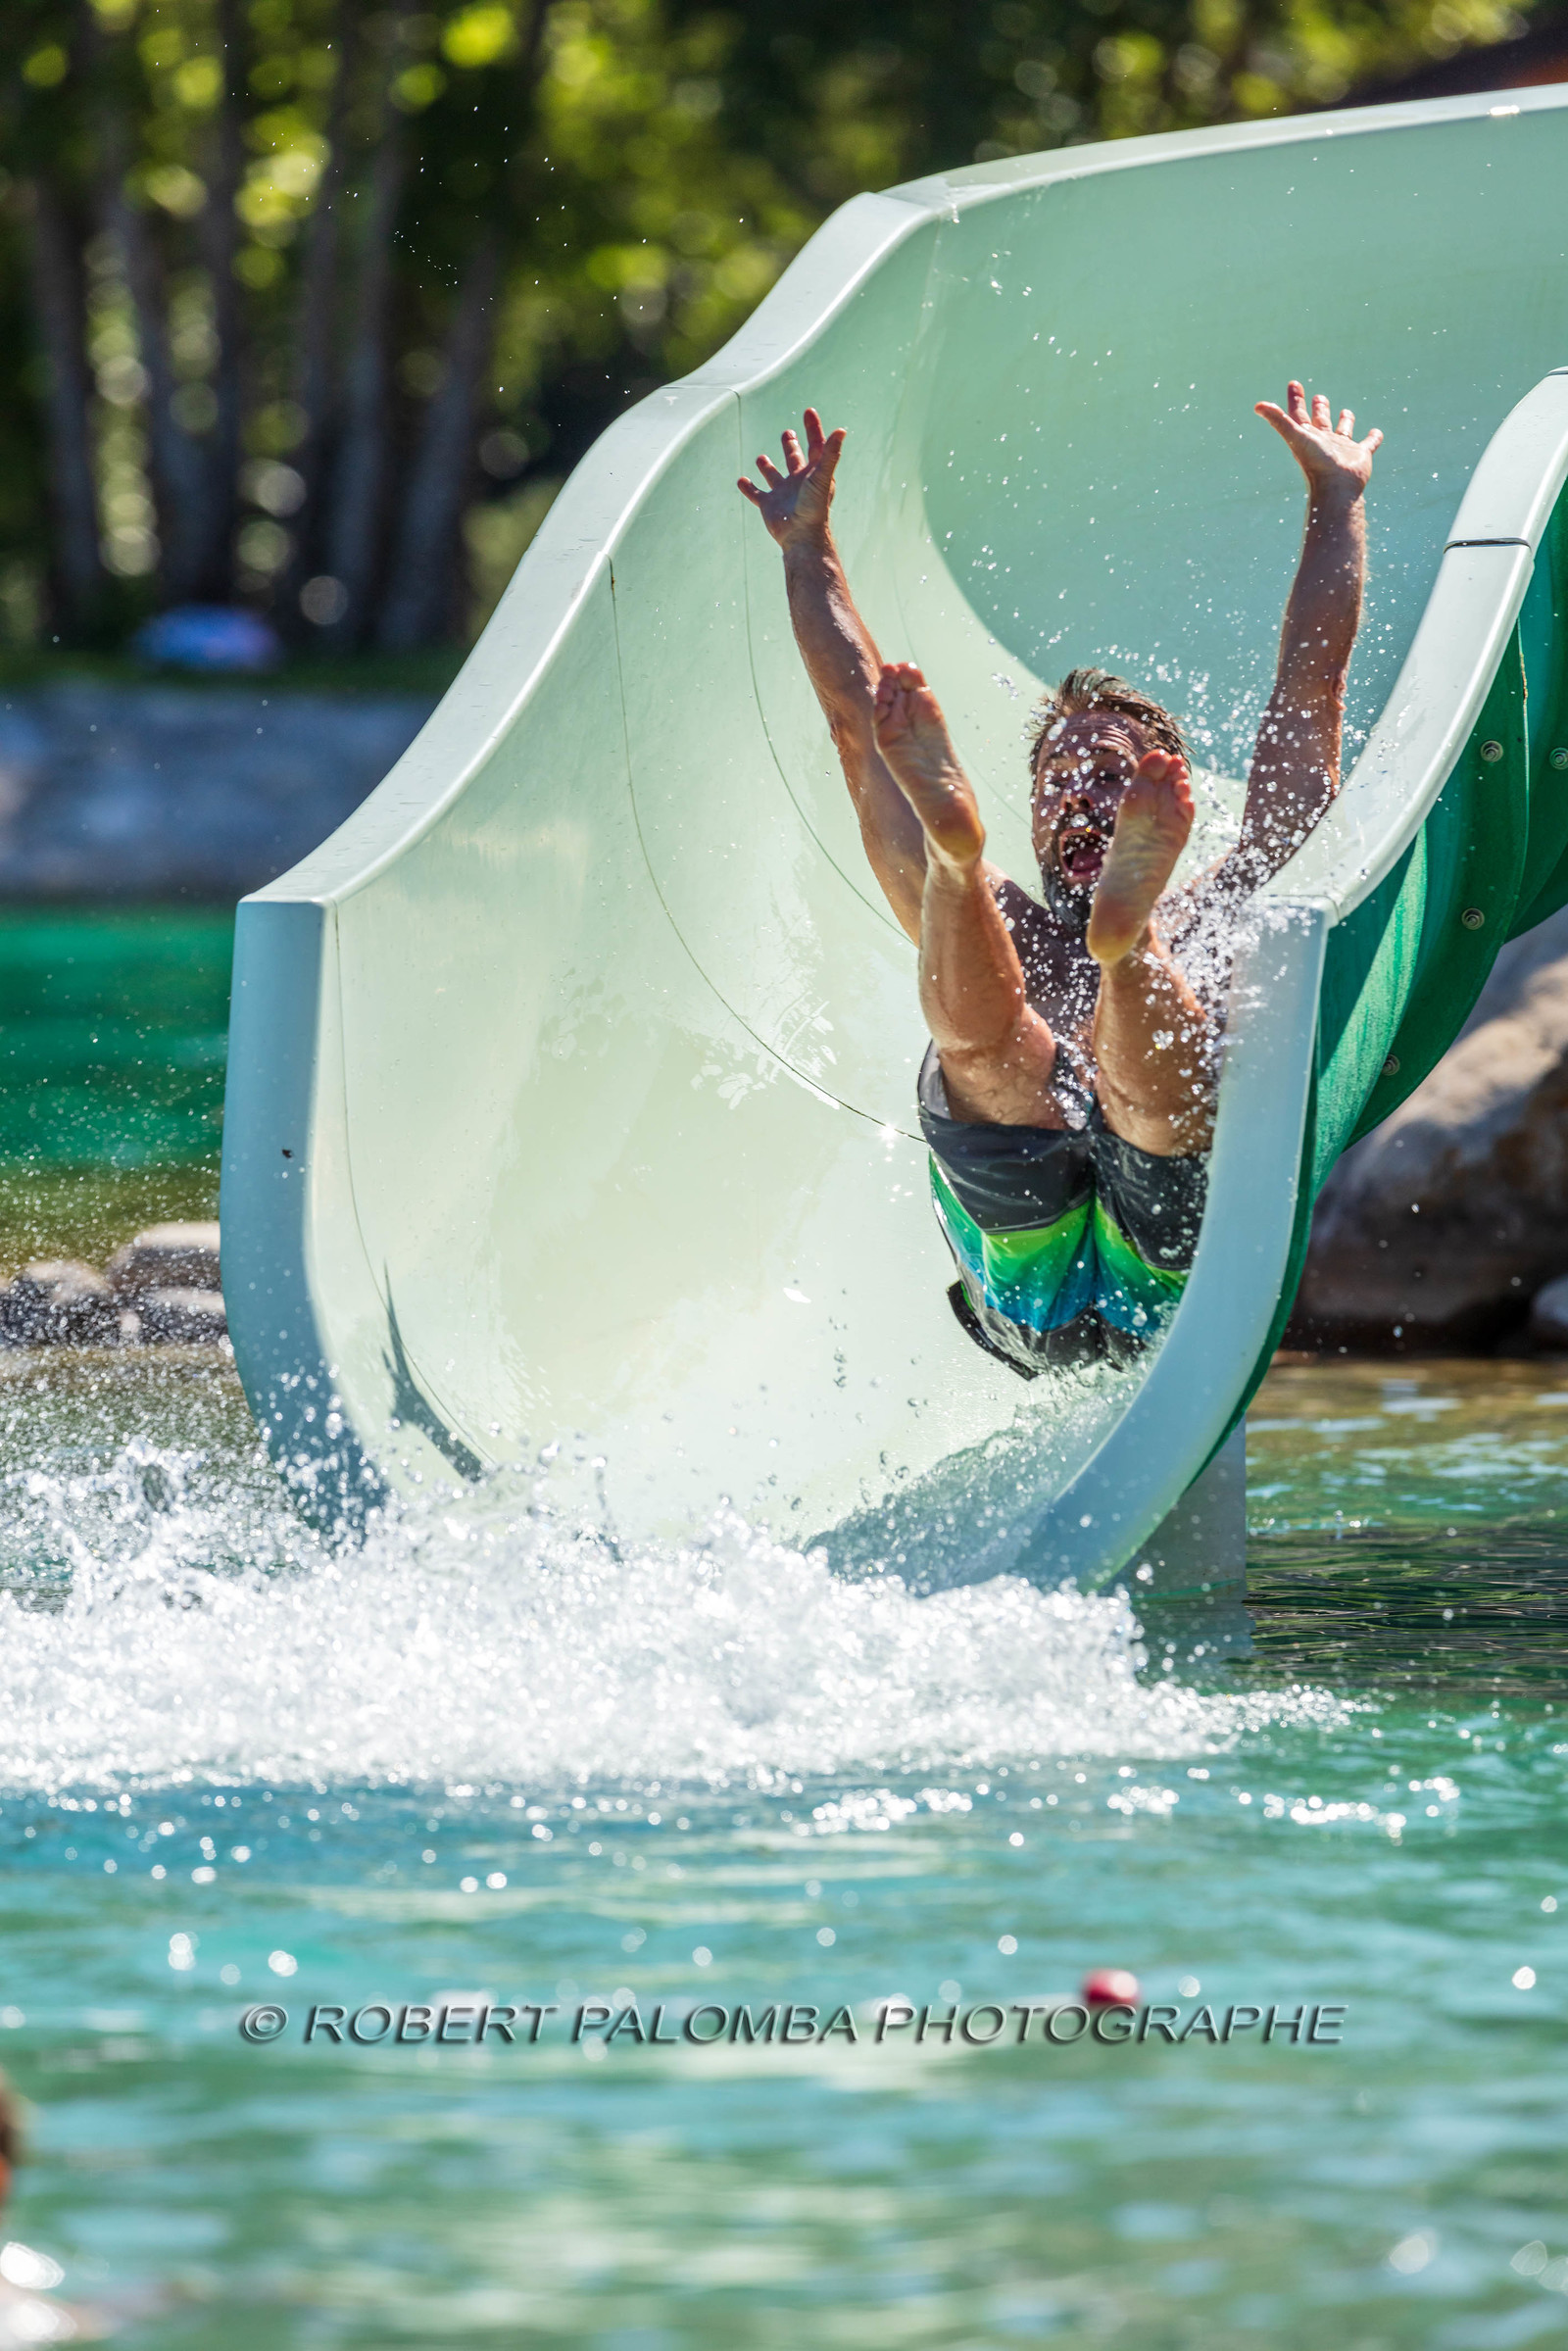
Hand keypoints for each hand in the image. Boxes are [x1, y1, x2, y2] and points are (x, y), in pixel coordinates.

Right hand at [737, 407, 845, 548]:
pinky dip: (748, 488)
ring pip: (774, 476)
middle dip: (791, 447)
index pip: (815, 446)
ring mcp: (783, 494)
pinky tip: (741, 481)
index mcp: (813, 473)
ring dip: (768, 467)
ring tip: (761, 458)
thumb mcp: (822, 476)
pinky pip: (756, 494)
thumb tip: (841, 430)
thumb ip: (831, 453)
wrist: (801, 536)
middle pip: (795, 460)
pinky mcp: (768, 506)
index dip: (813, 429)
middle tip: (787, 433)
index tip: (809, 412)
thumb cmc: (814, 507)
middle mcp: (798, 482)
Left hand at [1255, 380, 1381, 495]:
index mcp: (1307, 437)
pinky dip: (1373, 438)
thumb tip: (1257, 405)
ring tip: (1346, 412)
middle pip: (1320, 422)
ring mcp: (1343, 448)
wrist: (1337, 488)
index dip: (1295, 399)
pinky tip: (1375, 433)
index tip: (1294, 384)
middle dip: (1319, 409)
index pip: (1298, 414)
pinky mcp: (1361, 455)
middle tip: (1318, 397)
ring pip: (1344, 431)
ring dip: (1345, 421)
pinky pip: (1369, 444)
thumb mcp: (1295, 437)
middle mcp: (1324, 442)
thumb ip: (1277, 420)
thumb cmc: (1316, 463)